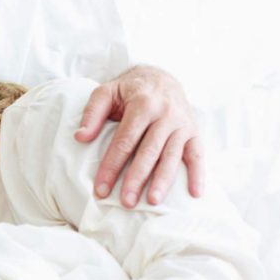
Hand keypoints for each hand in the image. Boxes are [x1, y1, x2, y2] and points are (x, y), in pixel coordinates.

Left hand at [75, 65, 203, 206]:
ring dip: (163, 180)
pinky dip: (198, 174)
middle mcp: (165, 114)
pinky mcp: (194, 131)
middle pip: (149, 151)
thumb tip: (81, 137)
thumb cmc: (130, 90)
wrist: (161, 77)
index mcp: (142, 104)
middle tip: (126, 202)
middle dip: (136, 178)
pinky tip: (195, 194)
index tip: (101, 189)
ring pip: (172, 156)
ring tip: (153, 201)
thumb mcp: (107, 92)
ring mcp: (182, 124)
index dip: (112, 166)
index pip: (124, 141)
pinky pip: (198, 154)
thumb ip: (92, 113)